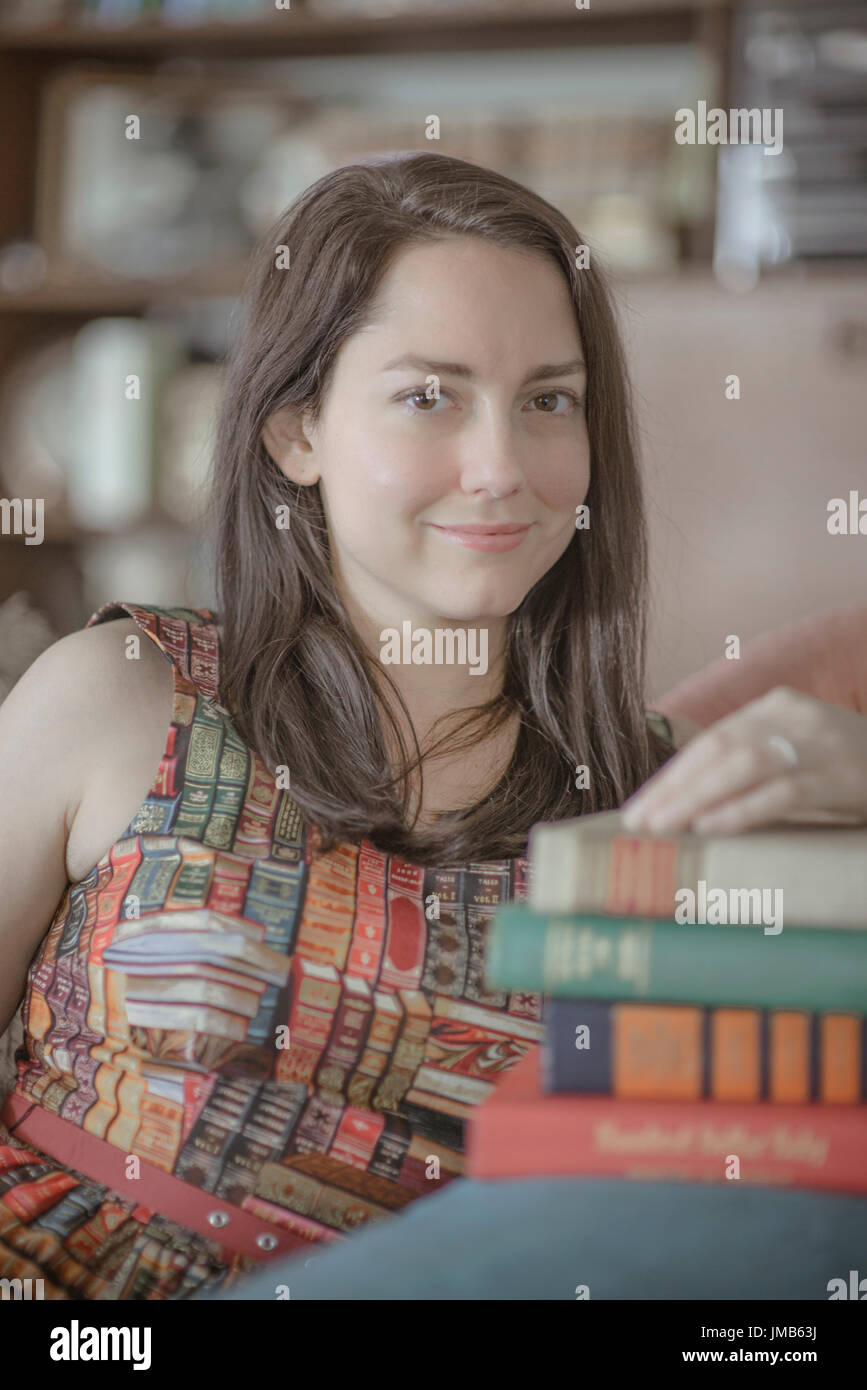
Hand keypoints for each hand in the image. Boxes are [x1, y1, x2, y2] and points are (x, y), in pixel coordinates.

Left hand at [621, 687, 866, 834]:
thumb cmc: (850, 773)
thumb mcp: (799, 755)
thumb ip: (752, 767)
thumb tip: (688, 806)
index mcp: (778, 706)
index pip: (711, 741)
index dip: (672, 776)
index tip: (639, 808)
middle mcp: (795, 715)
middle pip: (719, 749)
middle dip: (673, 788)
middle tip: (639, 823)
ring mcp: (820, 741)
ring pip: (743, 764)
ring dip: (696, 798)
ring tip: (664, 828)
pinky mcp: (841, 774)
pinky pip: (782, 791)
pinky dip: (742, 809)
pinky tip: (711, 826)